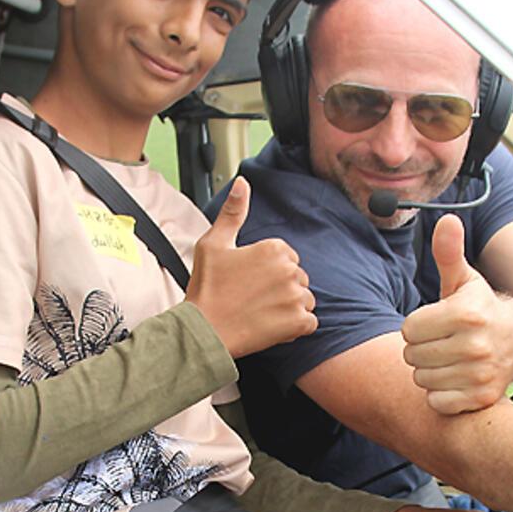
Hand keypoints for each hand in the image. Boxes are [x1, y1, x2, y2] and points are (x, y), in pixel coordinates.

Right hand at [186, 177, 317, 358]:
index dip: (268, 272)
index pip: (286, 258)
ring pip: (305, 300)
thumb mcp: (214, 243)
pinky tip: (273, 326)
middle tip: (252, 299)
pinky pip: (309, 323)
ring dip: (289, 307)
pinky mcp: (299, 322)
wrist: (203, 330)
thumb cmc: (206, 287)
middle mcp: (290, 270)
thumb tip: (243, 181)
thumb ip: (234, 211)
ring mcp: (296, 297)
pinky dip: (295, 327)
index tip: (249, 282)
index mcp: (274, 248)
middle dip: (280, 289)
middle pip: (297, 278)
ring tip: (262, 313)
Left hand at [401, 214, 512, 414]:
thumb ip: (448, 252)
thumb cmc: (483, 309)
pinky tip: (457, 379)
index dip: (419, 326)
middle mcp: (475, 344)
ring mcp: (480, 374)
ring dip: (431, 372)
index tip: (437, 324)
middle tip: (444, 342)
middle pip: (412, 356)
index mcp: (466, 313)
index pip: (409, 329)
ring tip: (450, 360)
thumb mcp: (465, 280)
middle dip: (423, 349)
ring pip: (422, 379)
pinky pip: (437, 402)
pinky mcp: (481, 397)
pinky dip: (442, 394)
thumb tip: (447, 219)